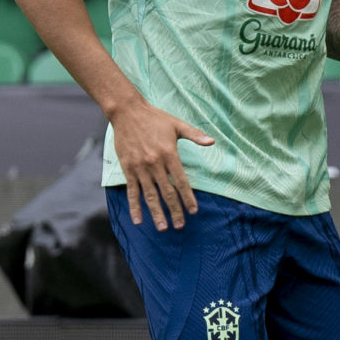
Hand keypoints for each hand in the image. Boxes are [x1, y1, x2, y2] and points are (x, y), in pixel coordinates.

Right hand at [109, 98, 213, 228]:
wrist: (127, 112)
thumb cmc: (154, 118)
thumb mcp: (177, 124)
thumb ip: (195, 135)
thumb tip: (212, 142)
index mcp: (169, 154)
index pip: (181, 181)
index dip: (188, 198)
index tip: (193, 211)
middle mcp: (155, 164)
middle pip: (167, 192)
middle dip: (175, 210)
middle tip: (180, 226)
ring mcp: (140, 168)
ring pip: (150, 195)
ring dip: (157, 213)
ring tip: (163, 228)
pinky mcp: (128, 169)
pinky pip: (132, 191)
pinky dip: (135, 207)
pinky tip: (138, 220)